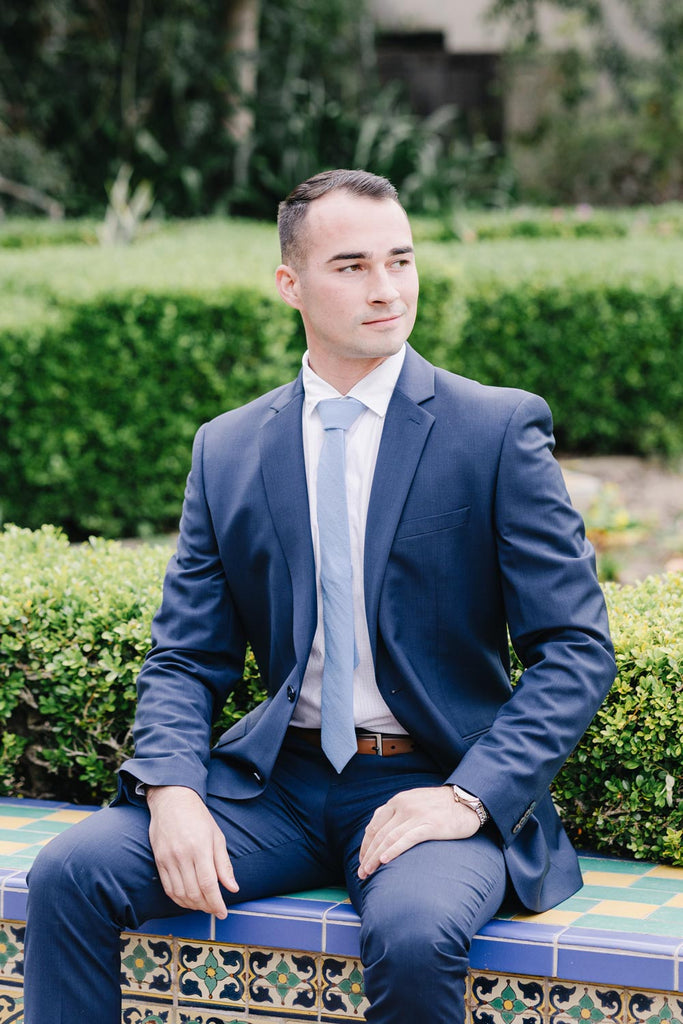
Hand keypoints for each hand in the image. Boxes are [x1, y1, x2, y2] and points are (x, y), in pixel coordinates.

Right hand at [146, 785, 238, 917]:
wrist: (172, 800)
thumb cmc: (198, 816)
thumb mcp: (217, 836)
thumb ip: (224, 864)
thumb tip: (232, 888)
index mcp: (200, 847)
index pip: (208, 884)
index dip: (216, 903)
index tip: (222, 913)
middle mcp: (182, 855)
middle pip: (193, 892)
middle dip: (206, 906)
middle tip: (215, 910)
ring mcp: (168, 858)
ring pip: (179, 894)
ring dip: (192, 906)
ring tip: (203, 906)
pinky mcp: (158, 860)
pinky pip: (168, 887)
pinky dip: (178, 899)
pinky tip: (188, 900)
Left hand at [358, 786, 479, 879]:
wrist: (467, 800)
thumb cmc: (441, 806)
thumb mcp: (415, 802)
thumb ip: (399, 813)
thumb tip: (383, 833)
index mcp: (398, 800)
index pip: (374, 824)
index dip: (365, 844)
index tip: (362, 860)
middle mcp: (403, 805)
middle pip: (379, 833)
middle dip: (367, 855)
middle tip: (361, 872)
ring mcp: (416, 815)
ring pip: (389, 838)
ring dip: (375, 857)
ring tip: (368, 872)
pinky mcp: (429, 825)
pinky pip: (406, 839)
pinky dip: (393, 850)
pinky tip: (384, 861)